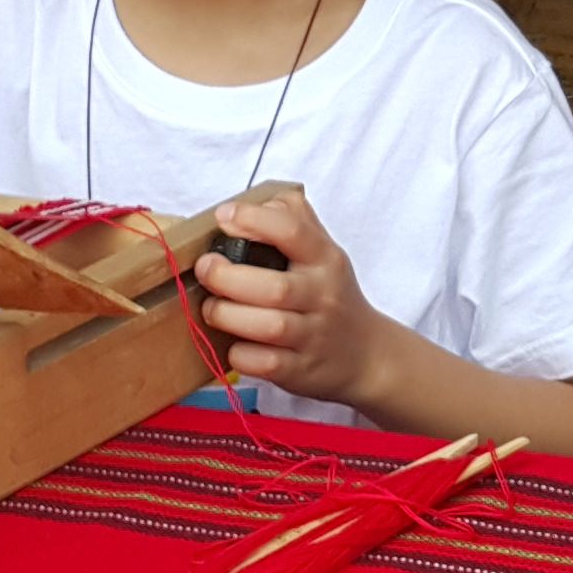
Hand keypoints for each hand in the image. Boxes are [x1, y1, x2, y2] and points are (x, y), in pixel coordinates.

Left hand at [192, 185, 407, 408]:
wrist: (366, 355)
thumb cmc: (332, 298)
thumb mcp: (325, 254)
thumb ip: (297, 222)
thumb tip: (262, 201)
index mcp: (325, 260)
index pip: (293, 232)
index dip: (253, 220)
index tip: (224, 217)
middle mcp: (323, 297)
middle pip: (274, 287)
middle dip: (228, 277)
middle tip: (206, 269)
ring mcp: (313, 337)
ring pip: (268, 326)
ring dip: (228, 315)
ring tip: (212, 307)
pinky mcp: (300, 370)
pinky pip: (264, 363)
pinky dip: (240, 354)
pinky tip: (233, 343)